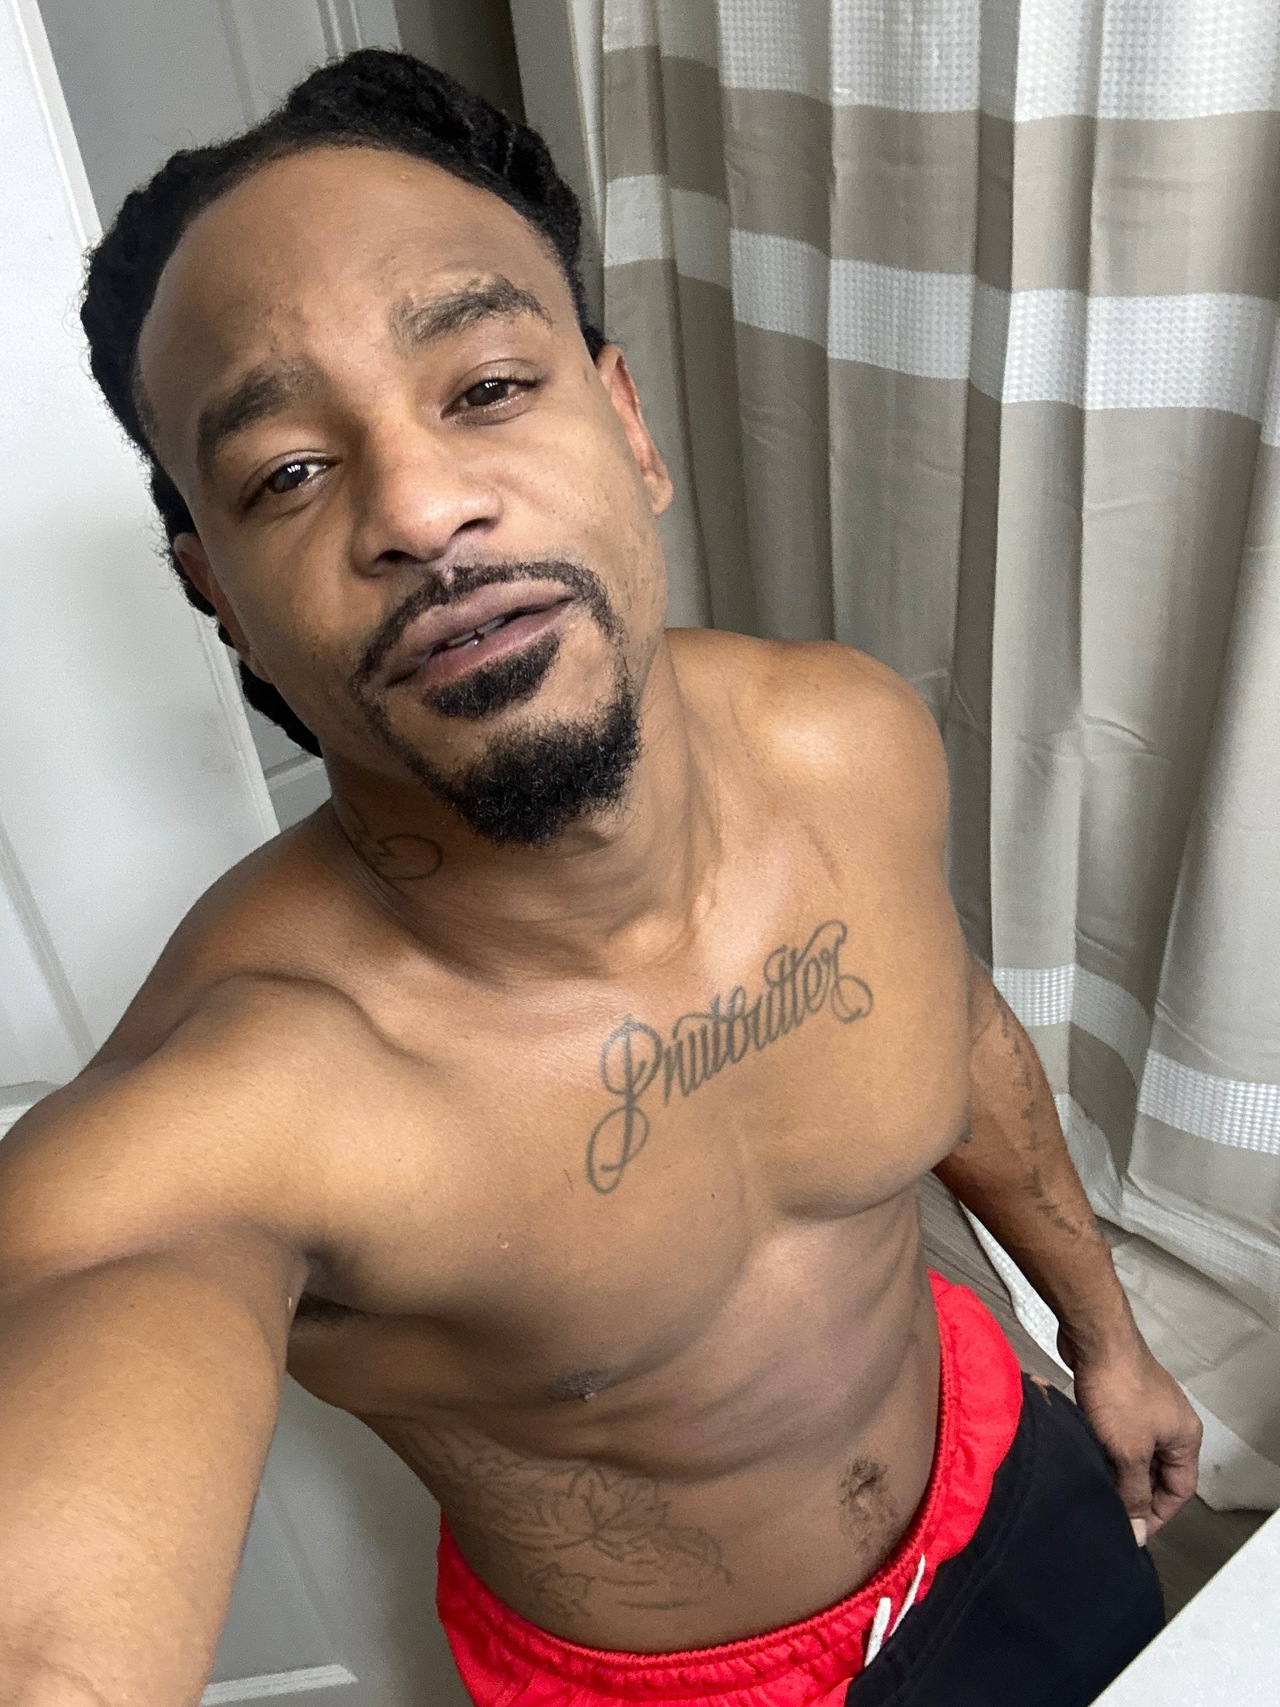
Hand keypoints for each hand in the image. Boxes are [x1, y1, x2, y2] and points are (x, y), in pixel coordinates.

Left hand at [1059, 1327, 1202, 1541]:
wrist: (1095, 1339)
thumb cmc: (1118, 1390)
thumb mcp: (1129, 1452)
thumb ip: (1134, 1493)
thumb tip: (1139, 1529)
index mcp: (1185, 1437)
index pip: (1180, 1490)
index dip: (1159, 1514)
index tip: (1135, 1531)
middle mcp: (1172, 1422)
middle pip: (1159, 1473)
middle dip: (1137, 1494)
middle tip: (1113, 1513)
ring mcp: (1147, 1408)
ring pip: (1137, 1454)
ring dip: (1120, 1471)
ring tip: (1098, 1489)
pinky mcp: (1123, 1396)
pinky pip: (1121, 1435)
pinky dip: (1108, 1449)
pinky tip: (1089, 1458)